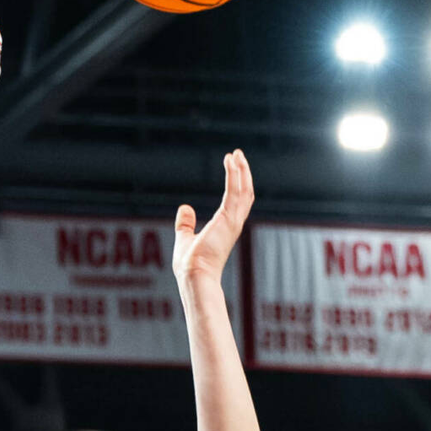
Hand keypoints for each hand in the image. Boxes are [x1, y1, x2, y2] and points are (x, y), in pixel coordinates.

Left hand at [173, 149, 252, 290]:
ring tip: (236, 154)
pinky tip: (231, 161)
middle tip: (238, 155)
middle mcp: (233, 224)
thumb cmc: (190, 265)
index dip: (237, 185)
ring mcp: (233, 221)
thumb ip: (186, 223)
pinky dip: (234, 174)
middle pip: (245, 194)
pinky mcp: (229, 218)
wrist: (194, 276)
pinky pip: (235, 191)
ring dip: (241, 171)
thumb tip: (185, 208)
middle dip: (243, 174)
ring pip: (243, 190)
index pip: (236, 203)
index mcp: (225, 229)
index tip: (233, 168)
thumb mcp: (185, 238)